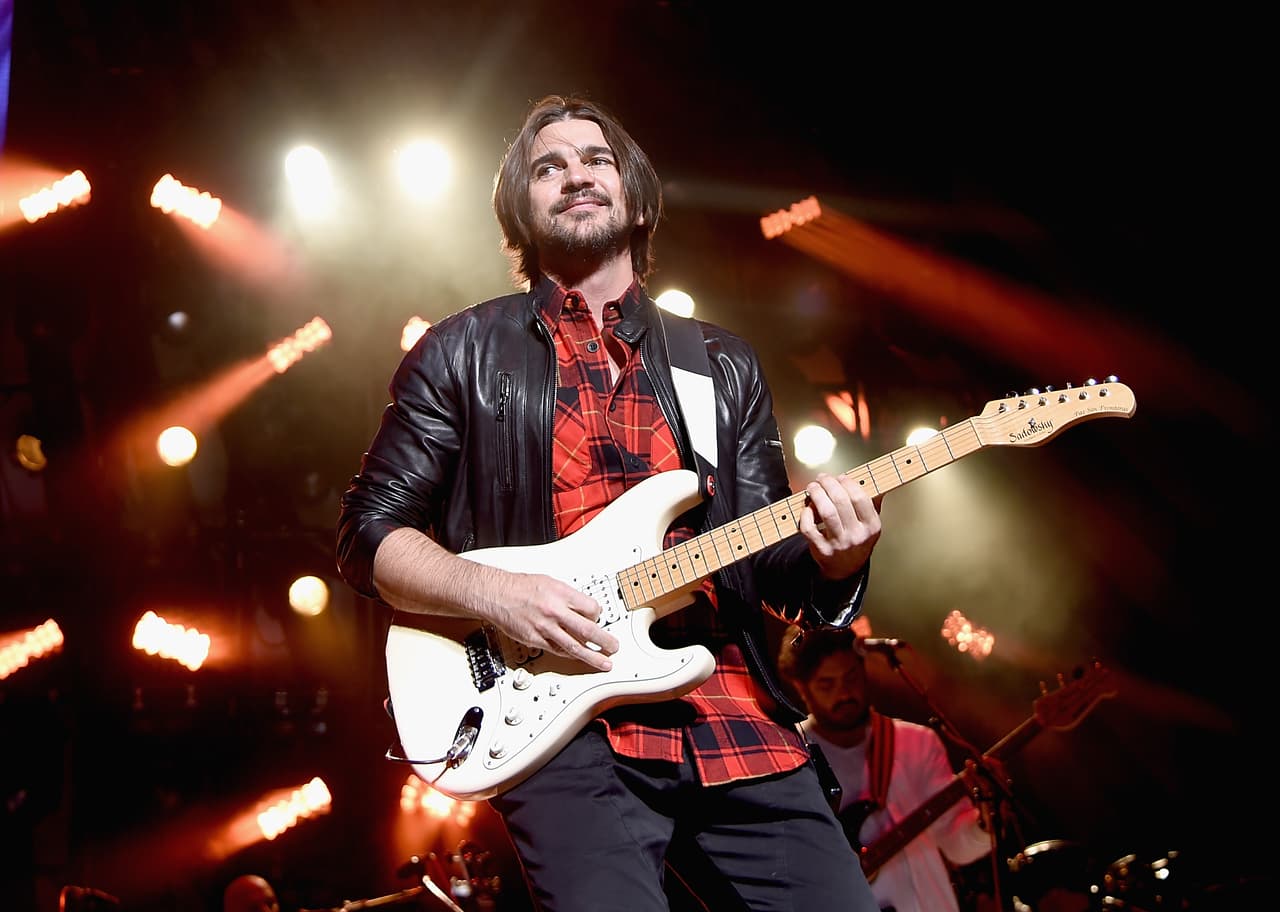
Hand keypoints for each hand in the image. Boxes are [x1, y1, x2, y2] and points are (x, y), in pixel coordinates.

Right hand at [482, 569, 619, 671]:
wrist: (496, 594)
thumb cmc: (520, 586)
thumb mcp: (551, 582)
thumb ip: (568, 596)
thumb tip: (583, 608)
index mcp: (561, 594)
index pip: (591, 608)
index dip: (598, 616)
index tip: (599, 619)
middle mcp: (555, 611)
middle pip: (587, 630)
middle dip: (604, 641)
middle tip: (614, 647)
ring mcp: (545, 628)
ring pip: (574, 646)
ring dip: (591, 656)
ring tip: (603, 662)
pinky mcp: (535, 639)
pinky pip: (557, 650)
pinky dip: (569, 654)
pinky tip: (577, 657)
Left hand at [798, 473, 881, 579]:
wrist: (846, 569)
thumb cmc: (856, 541)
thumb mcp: (870, 525)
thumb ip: (871, 503)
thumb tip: (868, 479)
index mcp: (871, 527)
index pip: (860, 498)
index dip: (848, 483)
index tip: (840, 477)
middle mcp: (857, 536)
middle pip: (841, 501)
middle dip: (829, 484)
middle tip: (822, 478)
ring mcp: (839, 544)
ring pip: (826, 512)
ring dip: (817, 494)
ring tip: (813, 487)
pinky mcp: (821, 549)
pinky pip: (810, 527)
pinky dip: (806, 514)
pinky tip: (807, 507)